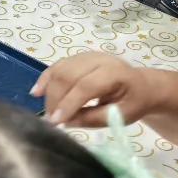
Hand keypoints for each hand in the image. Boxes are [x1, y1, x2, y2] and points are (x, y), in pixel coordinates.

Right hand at [30, 51, 165, 126]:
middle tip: (51, 120)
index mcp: (115, 73)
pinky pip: (58, 66)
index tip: (56, 122)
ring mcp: (87, 56)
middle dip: (56, 99)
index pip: (87, 85)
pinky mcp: (77, 58)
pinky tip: (36, 92)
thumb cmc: (134, 102)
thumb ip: (95, 119)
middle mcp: (99, 59)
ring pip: (60, 69)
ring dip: (49, 91)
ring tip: (47, 112)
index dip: (70, 103)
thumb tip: (67, 122)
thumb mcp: (122, 116)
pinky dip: (45, 78)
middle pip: (69, 75)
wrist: (141, 85)